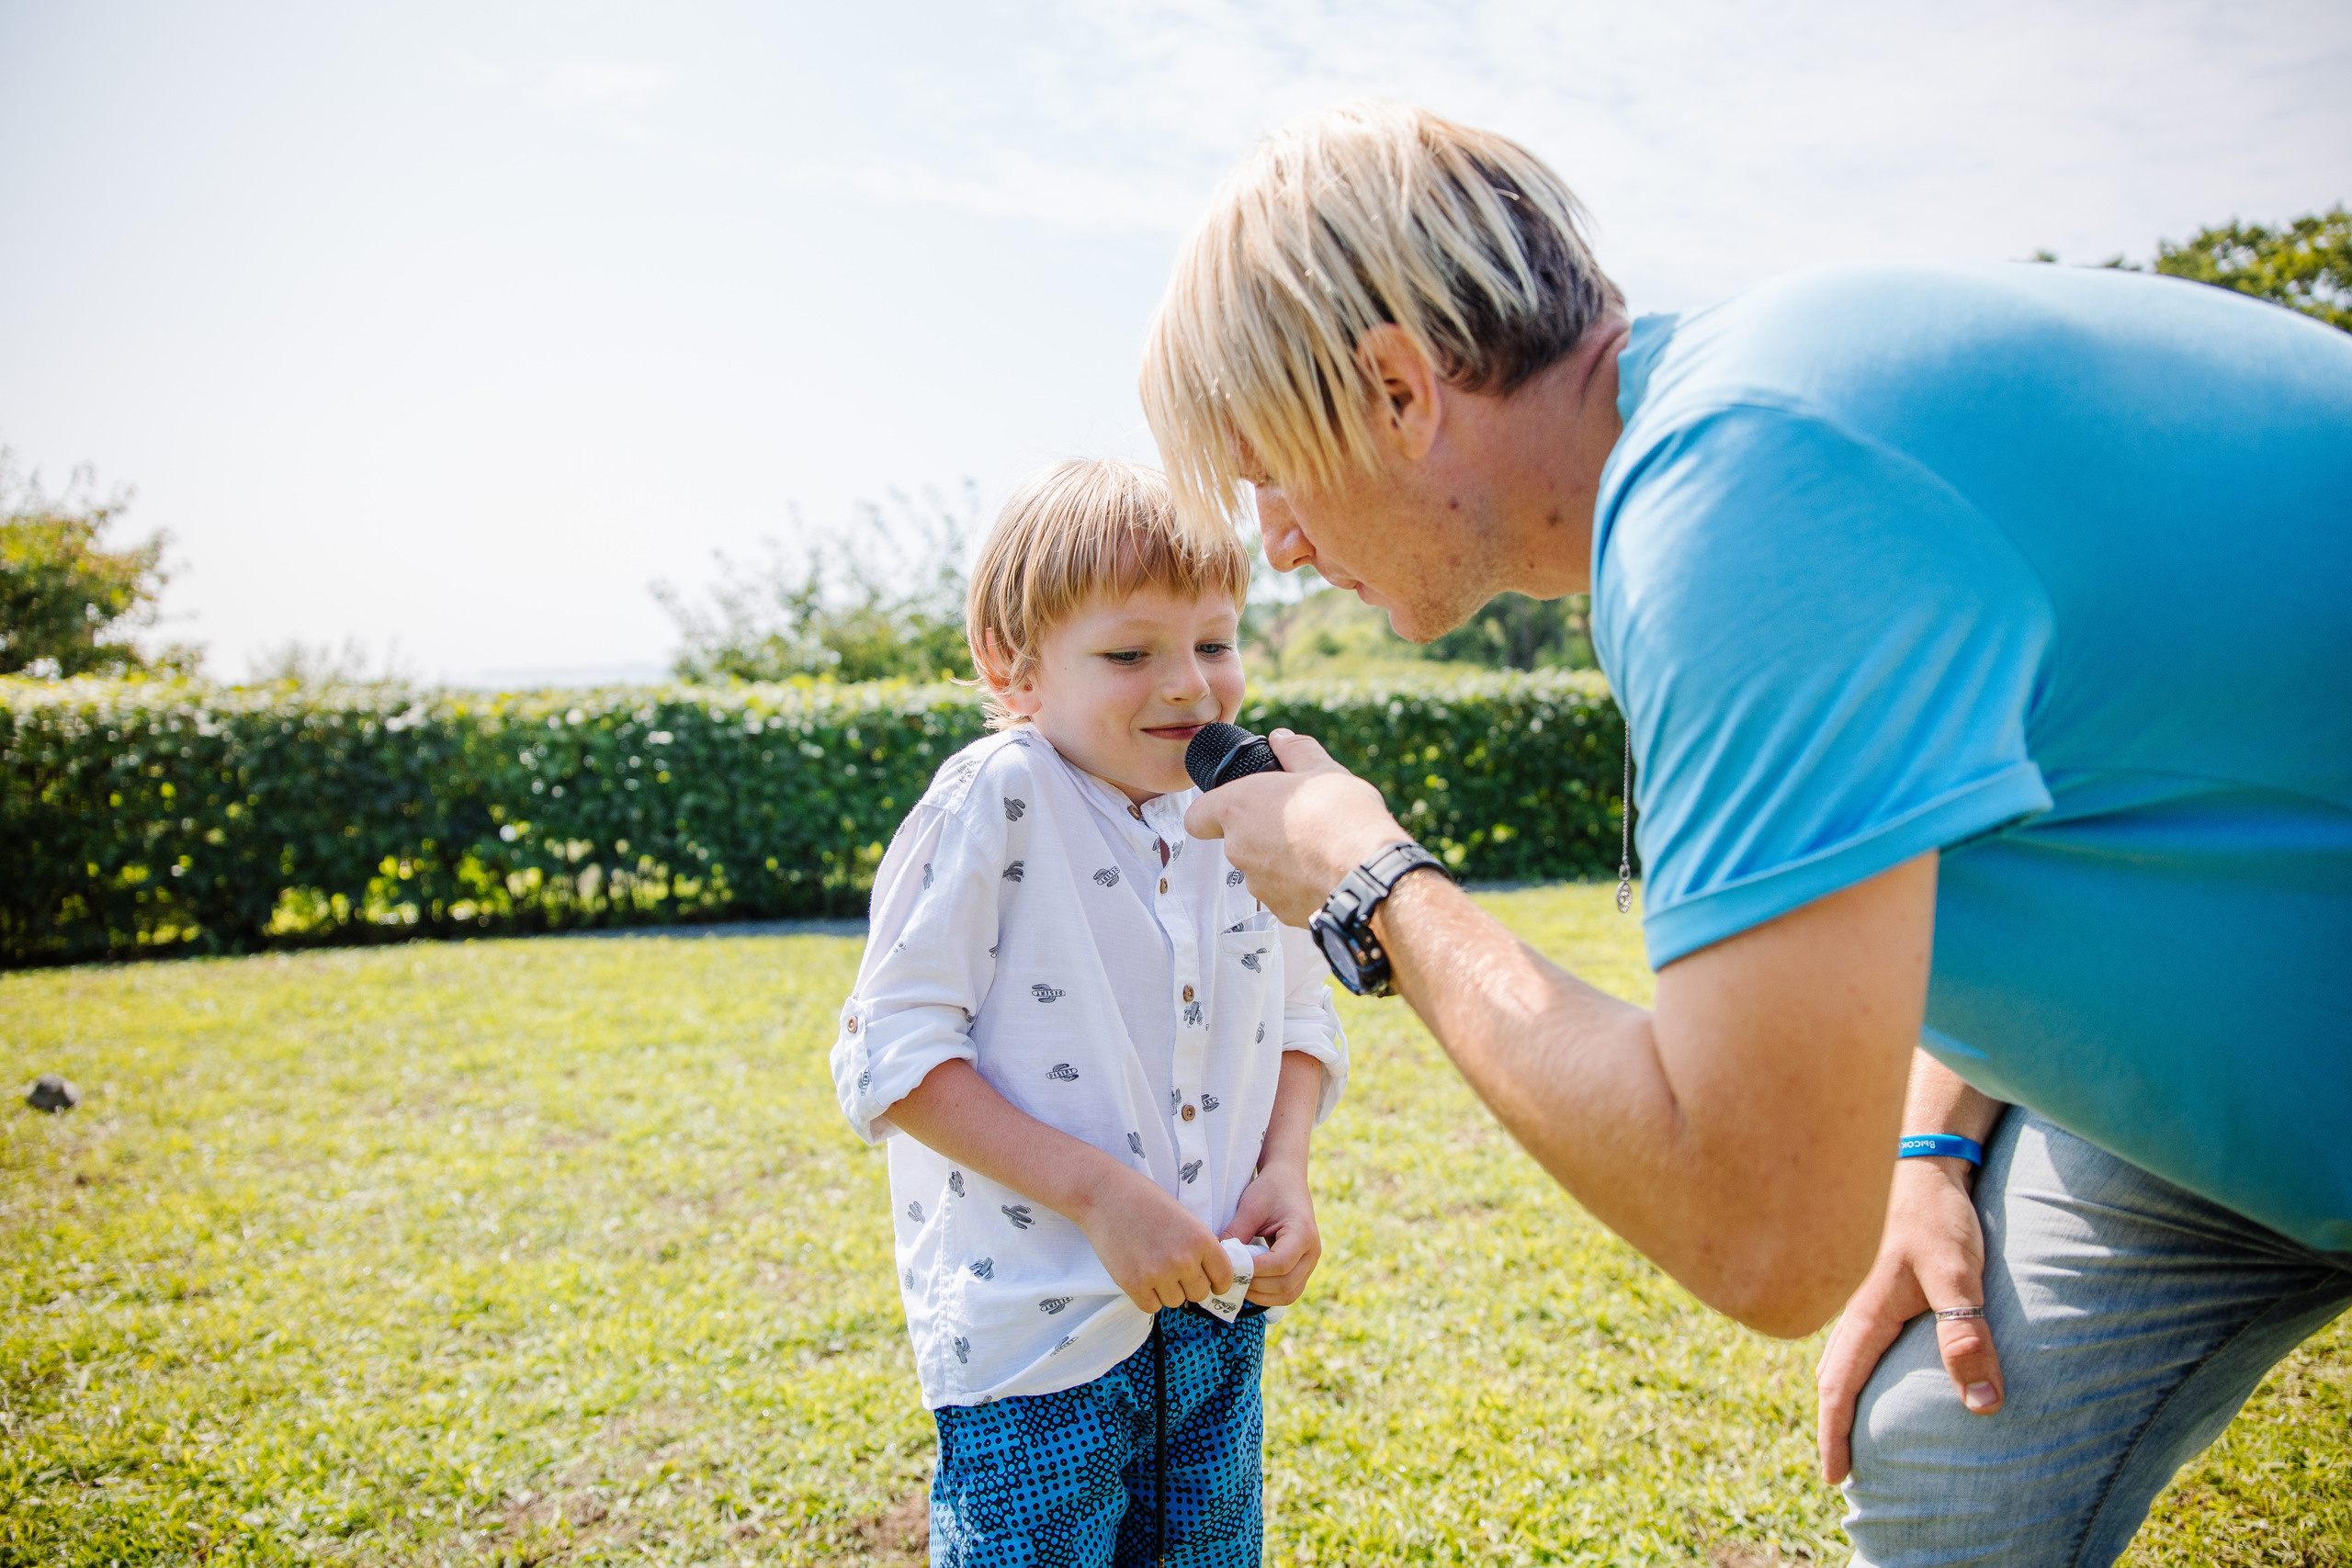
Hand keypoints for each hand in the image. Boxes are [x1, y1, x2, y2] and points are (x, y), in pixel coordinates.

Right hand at [1077, 1166, 1235, 1313]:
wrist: (1105, 1194)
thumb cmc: (1144, 1200)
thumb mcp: (1184, 1217)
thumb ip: (1198, 1246)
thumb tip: (1209, 1274)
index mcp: (1202, 1239)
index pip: (1224, 1278)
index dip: (1216, 1281)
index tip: (1208, 1281)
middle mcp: (1184, 1260)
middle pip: (1199, 1294)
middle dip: (1188, 1285)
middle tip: (1173, 1270)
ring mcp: (1158, 1274)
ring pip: (1175, 1302)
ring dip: (1167, 1291)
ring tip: (1152, 1267)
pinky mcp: (1133, 1284)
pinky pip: (1151, 1307)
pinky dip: (1147, 1297)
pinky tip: (1140, 1276)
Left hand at [1183, 730, 1405, 924]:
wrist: (1368, 872)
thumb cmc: (1342, 816)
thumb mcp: (1322, 769)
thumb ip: (1295, 750)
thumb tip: (1281, 739)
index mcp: (1238, 809)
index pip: (1196, 816)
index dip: (1212, 812)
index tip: (1236, 808)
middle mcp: (1238, 849)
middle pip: (1235, 841)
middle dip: (1260, 832)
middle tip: (1297, 820)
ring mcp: (1257, 885)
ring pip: (1260, 869)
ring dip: (1279, 859)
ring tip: (1317, 846)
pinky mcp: (1280, 911)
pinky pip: (1282, 893)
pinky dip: (1298, 885)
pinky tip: (1325, 871)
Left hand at [1222, 1160, 1322, 1306]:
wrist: (1288, 1181)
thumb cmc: (1270, 1190)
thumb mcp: (1250, 1207)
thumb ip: (1236, 1233)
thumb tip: (1219, 1260)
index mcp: (1303, 1233)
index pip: (1280, 1264)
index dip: (1254, 1271)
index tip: (1230, 1268)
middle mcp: (1312, 1252)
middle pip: (1286, 1284)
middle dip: (1255, 1287)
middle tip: (1229, 1281)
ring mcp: (1310, 1263)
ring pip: (1289, 1294)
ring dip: (1262, 1296)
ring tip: (1238, 1286)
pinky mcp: (1303, 1269)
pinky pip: (1289, 1291)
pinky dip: (1269, 1295)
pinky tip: (1249, 1286)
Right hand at [1816, 1156, 2004, 1483]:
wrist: (1924, 1159)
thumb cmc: (1938, 1216)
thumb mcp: (1958, 1275)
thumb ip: (1967, 1335)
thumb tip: (1981, 1406)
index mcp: (1866, 1315)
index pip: (1839, 1388)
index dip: (1835, 1436)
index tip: (1838, 1478)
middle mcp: (1856, 1309)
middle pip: (1832, 1377)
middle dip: (1832, 1424)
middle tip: (1842, 1467)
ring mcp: (1863, 1295)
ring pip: (1842, 1356)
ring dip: (1843, 1396)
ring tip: (1854, 1426)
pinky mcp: (1880, 1283)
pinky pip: (1858, 1337)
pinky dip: (1856, 1367)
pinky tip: (1878, 1370)